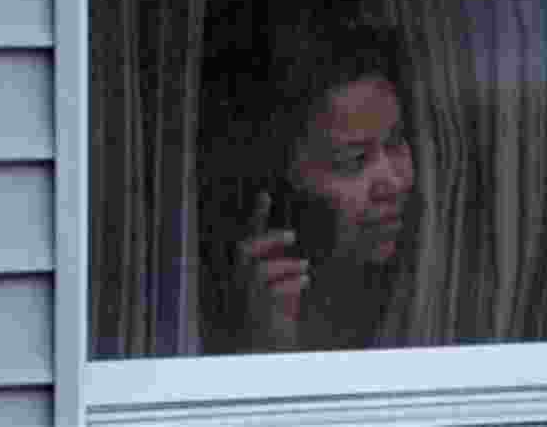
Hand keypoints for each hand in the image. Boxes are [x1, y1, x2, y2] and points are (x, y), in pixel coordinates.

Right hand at [238, 191, 310, 320]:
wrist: (266, 350)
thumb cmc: (274, 315)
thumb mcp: (282, 285)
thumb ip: (286, 266)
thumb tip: (303, 245)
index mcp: (246, 271)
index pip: (249, 239)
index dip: (256, 217)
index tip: (265, 195)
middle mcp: (240, 281)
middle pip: (246, 248)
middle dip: (268, 238)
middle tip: (292, 235)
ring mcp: (245, 296)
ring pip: (260, 269)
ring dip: (285, 265)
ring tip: (306, 266)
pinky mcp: (257, 311)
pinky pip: (271, 291)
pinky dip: (290, 283)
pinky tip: (305, 281)